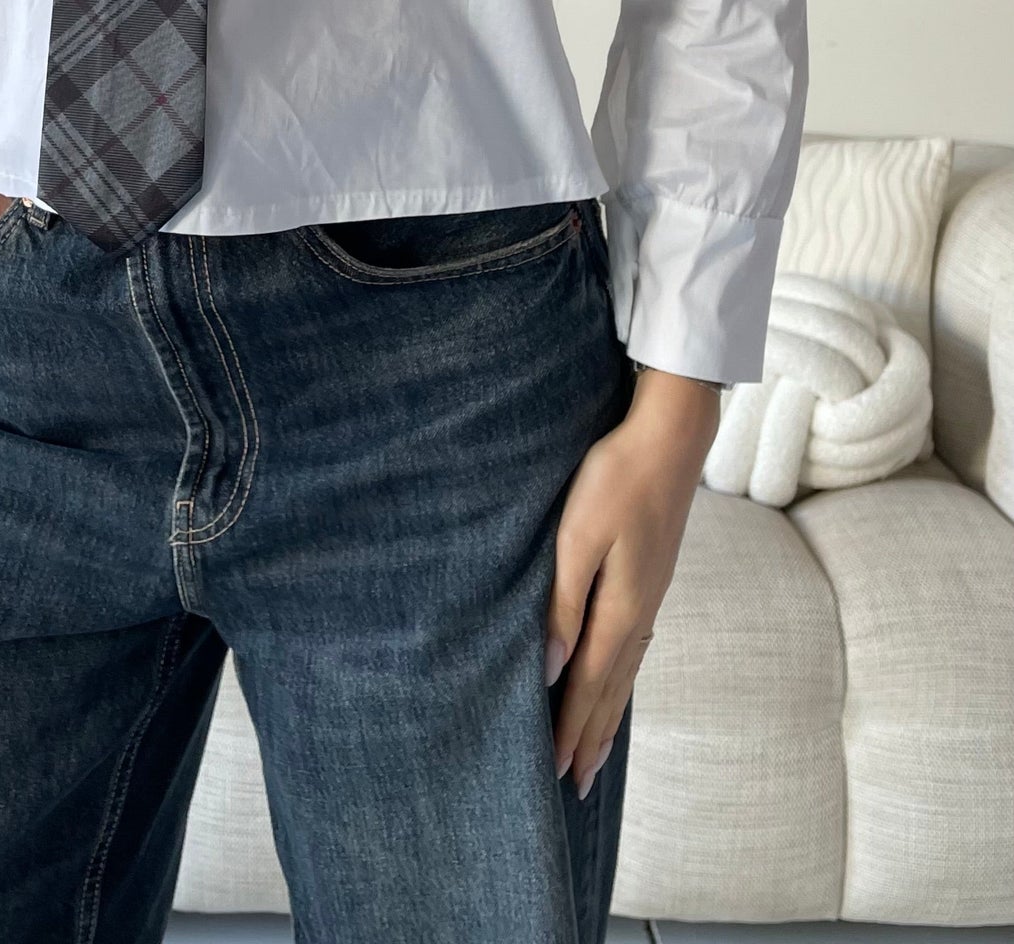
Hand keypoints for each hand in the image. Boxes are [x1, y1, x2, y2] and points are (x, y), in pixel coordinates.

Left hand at [544, 369, 722, 798]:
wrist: (670, 438)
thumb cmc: (617, 478)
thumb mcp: (578, 535)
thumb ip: (563, 602)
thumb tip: (552, 667)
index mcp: (620, 606)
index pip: (590, 683)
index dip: (571, 728)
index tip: (554, 772)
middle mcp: (640, 612)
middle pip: (611, 688)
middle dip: (589, 735)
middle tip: (574, 784)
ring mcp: (651, 596)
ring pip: (625, 671)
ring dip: (607, 713)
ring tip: (593, 749)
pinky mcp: (652, 578)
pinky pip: (634, 647)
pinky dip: (621, 678)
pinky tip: (616, 679)